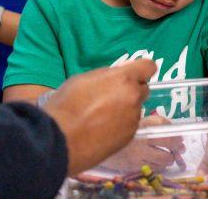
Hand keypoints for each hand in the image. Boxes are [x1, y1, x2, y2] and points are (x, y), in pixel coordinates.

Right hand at [43, 59, 155, 175]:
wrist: (58, 141)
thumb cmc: (65, 106)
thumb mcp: (82, 80)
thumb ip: (107, 75)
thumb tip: (121, 73)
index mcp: (123, 79)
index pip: (148, 67)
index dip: (141, 70)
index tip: (131, 76)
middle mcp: (134, 97)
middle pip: (143, 89)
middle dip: (132, 91)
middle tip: (111, 99)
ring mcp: (133, 118)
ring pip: (135, 109)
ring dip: (125, 110)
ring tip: (101, 119)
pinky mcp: (130, 136)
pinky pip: (129, 126)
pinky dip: (120, 126)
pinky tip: (101, 132)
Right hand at [103, 113, 185, 173]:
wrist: (101, 142)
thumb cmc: (126, 130)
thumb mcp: (142, 121)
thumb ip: (158, 122)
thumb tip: (174, 129)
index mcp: (145, 129)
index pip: (169, 135)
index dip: (177, 139)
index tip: (181, 140)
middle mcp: (142, 144)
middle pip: (168, 150)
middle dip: (176, 151)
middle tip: (179, 150)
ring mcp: (137, 157)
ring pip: (163, 162)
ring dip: (168, 160)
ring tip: (168, 156)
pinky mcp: (133, 167)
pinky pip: (153, 169)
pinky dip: (159, 166)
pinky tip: (157, 162)